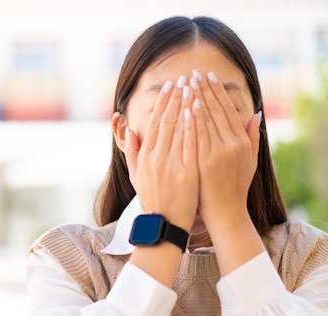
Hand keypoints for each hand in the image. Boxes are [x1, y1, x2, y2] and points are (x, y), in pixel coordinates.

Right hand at [124, 76, 197, 231]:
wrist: (165, 224)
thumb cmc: (153, 200)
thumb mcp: (136, 177)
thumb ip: (132, 153)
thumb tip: (129, 131)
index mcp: (145, 156)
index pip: (155, 122)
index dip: (162, 102)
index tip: (170, 87)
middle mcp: (156, 157)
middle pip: (167, 120)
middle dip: (175, 97)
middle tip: (184, 78)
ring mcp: (171, 164)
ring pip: (178, 127)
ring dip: (185, 104)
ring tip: (193, 87)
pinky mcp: (186, 172)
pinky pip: (189, 143)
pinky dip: (192, 125)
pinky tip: (197, 109)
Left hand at [190, 70, 261, 228]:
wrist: (226, 213)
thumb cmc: (236, 188)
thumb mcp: (250, 161)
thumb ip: (253, 136)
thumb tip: (256, 113)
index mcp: (241, 142)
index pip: (227, 110)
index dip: (218, 92)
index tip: (209, 77)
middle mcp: (232, 144)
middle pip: (216, 110)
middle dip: (204, 89)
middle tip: (194, 73)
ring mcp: (218, 152)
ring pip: (206, 119)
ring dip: (196, 98)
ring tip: (187, 82)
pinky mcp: (205, 161)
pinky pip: (199, 135)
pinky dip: (194, 118)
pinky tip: (188, 104)